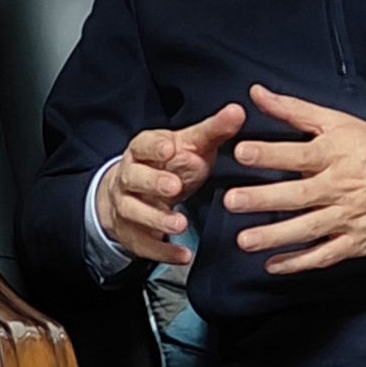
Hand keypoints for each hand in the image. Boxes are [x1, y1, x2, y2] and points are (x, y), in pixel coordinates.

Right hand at [96, 102, 245, 263]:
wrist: (134, 192)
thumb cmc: (170, 164)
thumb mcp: (190, 145)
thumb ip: (214, 130)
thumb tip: (238, 111)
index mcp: (143, 151)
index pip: (143, 145)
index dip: (154, 148)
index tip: (170, 149)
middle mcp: (130, 177)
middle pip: (134, 178)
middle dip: (153, 183)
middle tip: (174, 187)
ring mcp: (127, 206)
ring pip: (134, 211)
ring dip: (156, 219)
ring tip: (179, 225)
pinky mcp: (133, 233)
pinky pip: (144, 243)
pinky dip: (163, 251)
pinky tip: (183, 256)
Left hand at [223, 85, 365, 274]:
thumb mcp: (339, 122)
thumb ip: (294, 110)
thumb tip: (256, 92)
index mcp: (337, 154)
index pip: (299, 153)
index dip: (270, 153)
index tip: (242, 152)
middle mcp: (342, 187)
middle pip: (298, 194)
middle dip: (264, 199)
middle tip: (231, 201)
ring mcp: (350, 217)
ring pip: (309, 229)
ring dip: (275, 236)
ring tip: (244, 240)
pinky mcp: (358, 242)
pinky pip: (325, 255)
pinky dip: (300, 262)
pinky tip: (273, 265)